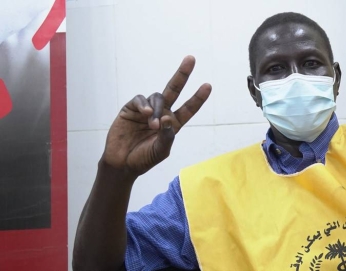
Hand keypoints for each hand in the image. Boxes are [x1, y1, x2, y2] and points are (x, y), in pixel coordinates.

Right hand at [101, 56, 211, 176]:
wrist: (122, 163)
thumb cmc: (144, 159)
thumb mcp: (161, 150)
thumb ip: (167, 135)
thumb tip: (167, 118)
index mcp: (173, 123)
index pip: (189, 108)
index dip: (198, 98)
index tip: (208, 85)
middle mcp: (162, 113)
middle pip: (175, 90)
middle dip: (183, 74)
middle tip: (191, 59)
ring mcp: (146, 110)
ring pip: (157, 97)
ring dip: (157, 109)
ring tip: (152, 125)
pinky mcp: (131, 109)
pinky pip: (140, 99)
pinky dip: (143, 104)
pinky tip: (145, 113)